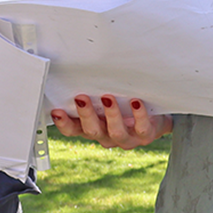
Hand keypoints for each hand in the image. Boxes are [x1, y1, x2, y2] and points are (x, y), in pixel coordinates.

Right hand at [50, 94, 172, 149]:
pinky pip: (141, 128)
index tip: (57, 111)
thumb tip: (76, 74)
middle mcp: (106, 136)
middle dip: (85, 114)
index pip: (73, 129)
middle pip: (92, 130)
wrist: (156, 116)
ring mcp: (126, 138)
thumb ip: (92, 94)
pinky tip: (136, 102)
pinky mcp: (145, 136)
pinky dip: (139, 115)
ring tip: (108, 98)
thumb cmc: (124, 106)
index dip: (64, 123)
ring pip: (115, 132)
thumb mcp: (104, 102)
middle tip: (81, 98)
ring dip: (111, 114)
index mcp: (93, 128)